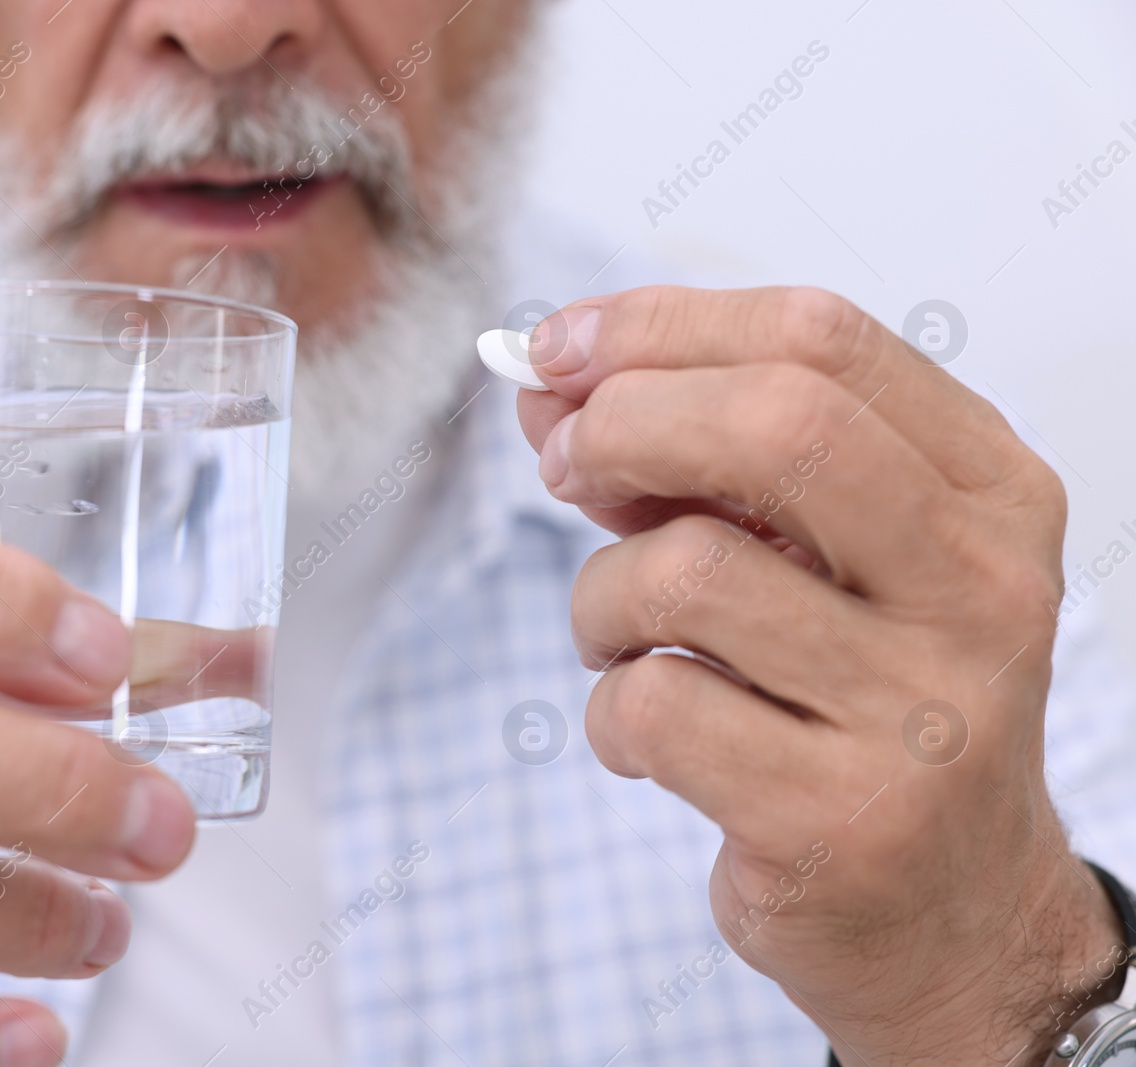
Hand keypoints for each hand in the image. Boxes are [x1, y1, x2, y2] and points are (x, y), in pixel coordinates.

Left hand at [518, 287, 1120, 1065]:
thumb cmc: (858, 706)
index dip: (661, 324)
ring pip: (689, 571)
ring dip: (601, 596)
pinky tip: (646, 736)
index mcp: (989, 491)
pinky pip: (652, 705)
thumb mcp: (807, 558)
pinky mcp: (841, 820)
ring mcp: (922, 712)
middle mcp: (981, 589)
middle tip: (563, 465)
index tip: (559, 348)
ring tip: (619, 639)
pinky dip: (608, 708)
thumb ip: (689, 463)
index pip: (821, 340)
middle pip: (776, 424)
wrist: (949, 917)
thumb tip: (544, 389)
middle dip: (625, 422)